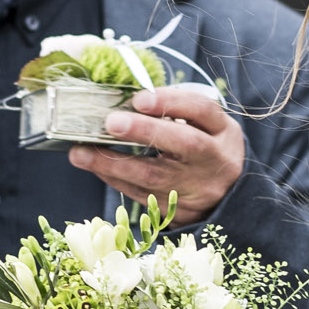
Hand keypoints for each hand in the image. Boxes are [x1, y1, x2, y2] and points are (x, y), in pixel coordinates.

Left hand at [70, 85, 244, 224]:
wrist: (228, 198)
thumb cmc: (209, 148)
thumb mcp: (208, 126)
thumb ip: (179, 111)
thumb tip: (128, 100)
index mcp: (222, 132)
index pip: (202, 111)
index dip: (172, 102)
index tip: (139, 98)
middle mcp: (214, 160)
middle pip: (185, 144)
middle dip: (145, 132)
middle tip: (111, 122)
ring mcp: (196, 188)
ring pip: (155, 177)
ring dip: (113, 164)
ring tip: (80, 153)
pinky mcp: (177, 210)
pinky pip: (142, 195)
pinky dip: (115, 179)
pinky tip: (94, 167)